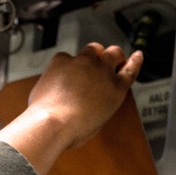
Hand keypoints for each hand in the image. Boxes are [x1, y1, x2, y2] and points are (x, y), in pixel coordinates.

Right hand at [0, 43, 143, 174]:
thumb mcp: (38, 102)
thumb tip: (52, 106)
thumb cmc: (41, 121)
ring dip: (114, 56)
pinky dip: (135, 62)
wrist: (52, 124)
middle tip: (97, 65)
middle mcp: (80, 62)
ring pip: (111, 54)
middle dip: (94, 56)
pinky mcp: (115, 85)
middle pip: (92, 50)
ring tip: (117, 61)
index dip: (72, 67)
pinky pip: (130, 69)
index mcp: (58, 64)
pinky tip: (138, 58)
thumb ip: (49, 96)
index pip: (68, 58)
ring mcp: (99, 71)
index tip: (72, 76)